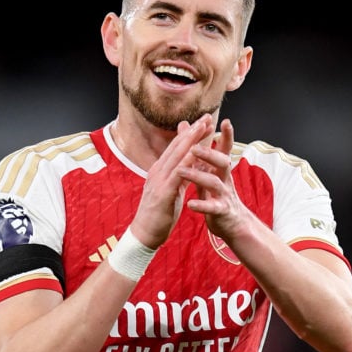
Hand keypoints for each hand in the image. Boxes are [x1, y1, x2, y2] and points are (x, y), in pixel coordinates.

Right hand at [129, 114, 215, 247]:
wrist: (144, 234)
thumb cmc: (159, 214)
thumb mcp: (171, 191)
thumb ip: (179, 177)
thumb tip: (188, 166)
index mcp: (160, 171)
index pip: (176, 148)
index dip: (190, 133)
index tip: (203, 122)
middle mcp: (158, 171)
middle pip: (177, 146)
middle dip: (193, 130)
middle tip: (207, 116)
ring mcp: (159, 180)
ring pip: (177, 155)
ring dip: (192, 140)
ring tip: (204, 127)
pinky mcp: (163, 192)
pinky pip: (178, 173)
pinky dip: (188, 161)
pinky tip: (198, 152)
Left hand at [178, 118, 248, 240]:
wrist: (231, 224)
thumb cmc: (216, 195)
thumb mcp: (209, 173)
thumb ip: (199, 153)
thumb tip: (186, 126)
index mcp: (220, 170)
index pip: (224, 150)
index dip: (227, 136)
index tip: (226, 121)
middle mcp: (225, 179)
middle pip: (222, 162)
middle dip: (209, 154)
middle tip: (194, 147)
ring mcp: (224, 195)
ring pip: (214, 183)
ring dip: (197, 176)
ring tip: (181, 172)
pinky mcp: (221, 211)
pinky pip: (212, 207)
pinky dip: (201, 205)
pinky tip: (190, 203)